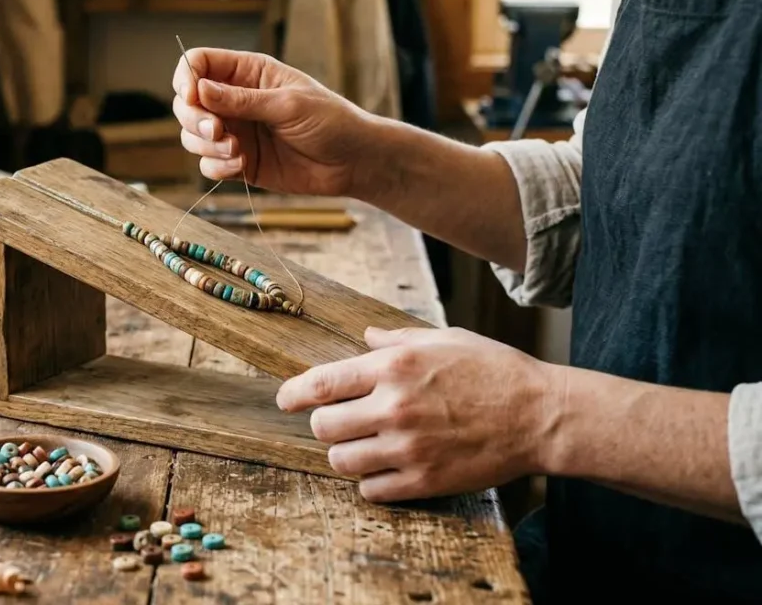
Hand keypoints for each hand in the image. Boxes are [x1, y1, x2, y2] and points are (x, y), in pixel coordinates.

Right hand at [171, 47, 372, 196]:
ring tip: (236, 151)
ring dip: (205, 146)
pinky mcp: (238, 162)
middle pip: (187, 102)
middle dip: (193, 118)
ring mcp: (235, 132)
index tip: (192, 97)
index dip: (187, 78)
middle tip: (217, 131)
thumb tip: (199, 90)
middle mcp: (235, 100)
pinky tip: (241, 167)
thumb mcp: (288, 104)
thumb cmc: (330, 121)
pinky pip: (208, 165)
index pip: (199, 64)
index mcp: (248, 72)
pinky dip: (216, 167)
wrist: (353, 162)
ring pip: (192, 135)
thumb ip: (242, 100)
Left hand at [276, 326, 562, 501]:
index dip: (293, 394)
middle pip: (323, 426)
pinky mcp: (425, 480)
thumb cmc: (496, 371)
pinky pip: (372, 490)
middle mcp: (394, 407)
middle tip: (338, 423)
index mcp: (394, 366)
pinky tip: (385, 469)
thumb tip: (366, 337)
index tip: (285, 399)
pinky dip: (371, 482)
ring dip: (345, 454)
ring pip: (341, 460)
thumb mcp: (445, 339)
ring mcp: (408, 447)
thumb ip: (397, 339)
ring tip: (362, 446)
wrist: (542, 415)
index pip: (321, 383)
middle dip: (323, 424)